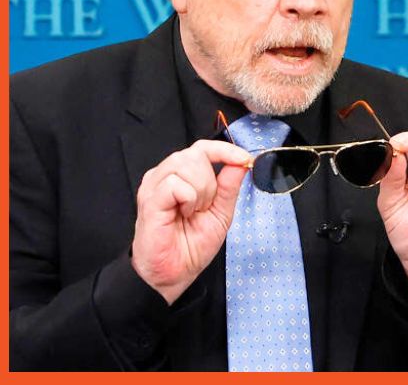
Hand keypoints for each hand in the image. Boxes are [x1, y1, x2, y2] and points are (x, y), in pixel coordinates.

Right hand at [131, 140, 250, 304]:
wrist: (175, 272)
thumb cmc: (192, 244)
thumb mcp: (222, 211)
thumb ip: (230, 185)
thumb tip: (241, 161)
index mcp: (182, 176)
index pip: (203, 148)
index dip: (225, 149)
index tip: (244, 159)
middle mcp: (166, 175)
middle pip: (196, 153)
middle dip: (211, 181)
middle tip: (205, 206)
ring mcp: (155, 185)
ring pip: (186, 164)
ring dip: (201, 190)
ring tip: (193, 211)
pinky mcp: (149, 198)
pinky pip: (176, 183)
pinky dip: (188, 199)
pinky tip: (183, 214)